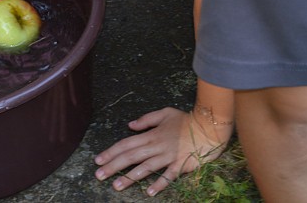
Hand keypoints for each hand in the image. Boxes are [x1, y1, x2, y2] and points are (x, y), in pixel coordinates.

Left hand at [93, 107, 231, 195]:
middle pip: (131, 157)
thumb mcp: (164, 113)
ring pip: (146, 168)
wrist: (208, 127)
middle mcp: (157, 146)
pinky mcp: (181, 165)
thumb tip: (130, 125)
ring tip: (117, 186)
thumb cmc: (185, 120)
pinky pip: (168, 176)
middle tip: (99, 175)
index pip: (126, 144)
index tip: (98, 160)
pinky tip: (148, 192)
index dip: (111, 152)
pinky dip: (159, 184)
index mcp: (151, 135)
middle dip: (113, 166)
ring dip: (130, 177)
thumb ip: (146, 120)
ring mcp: (169, 157)